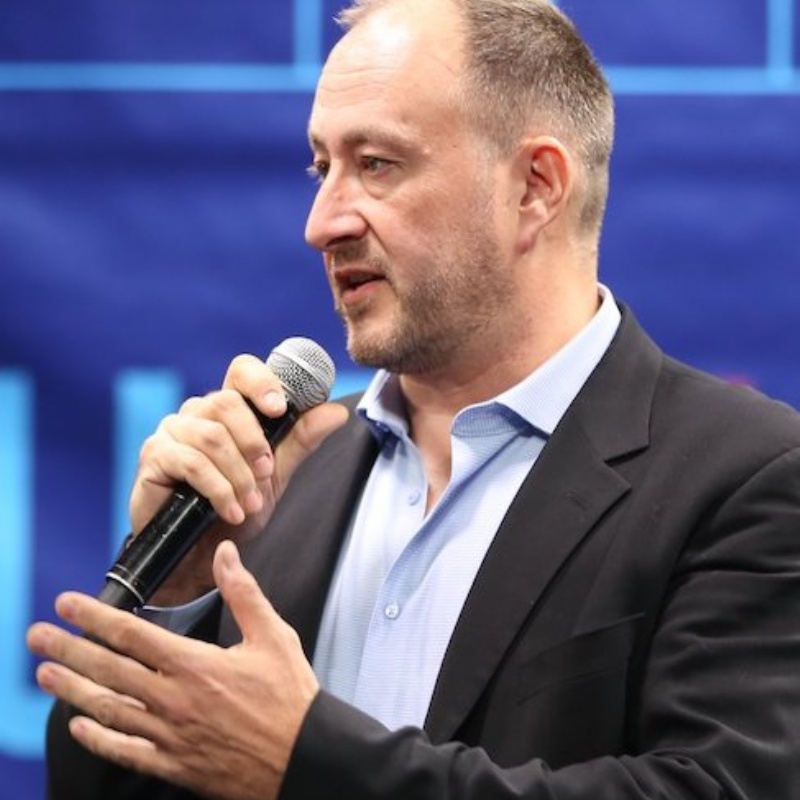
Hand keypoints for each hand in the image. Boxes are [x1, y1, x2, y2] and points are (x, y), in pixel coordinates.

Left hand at [28, 541, 316, 799]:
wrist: (303, 758)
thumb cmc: (290, 697)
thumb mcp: (274, 636)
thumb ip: (244, 592)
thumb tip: (227, 552)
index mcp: (195, 664)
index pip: (132, 634)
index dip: (94, 617)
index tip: (67, 604)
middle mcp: (173, 699)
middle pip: (108, 670)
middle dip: (68, 649)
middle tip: (35, 635)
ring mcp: (169, 735)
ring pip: (108, 709)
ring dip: (72, 690)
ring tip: (44, 674)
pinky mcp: (173, 764)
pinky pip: (125, 751)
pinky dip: (98, 738)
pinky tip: (78, 726)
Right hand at [130, 354, 347, 602]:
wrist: (204, 555)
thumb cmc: (237, 509)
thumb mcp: (277, 475)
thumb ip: (302, 440)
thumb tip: (337, 412)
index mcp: (228, 409)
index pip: (242, 371)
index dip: (261, 382)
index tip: (279, 408)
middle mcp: (197, 413)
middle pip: (225, 401)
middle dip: (254, 442)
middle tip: (266, 474)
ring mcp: (172, 432)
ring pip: (211, 436)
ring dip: (238, 474)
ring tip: (250, 503)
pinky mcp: (154, 456)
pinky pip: (190, 462)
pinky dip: (217, 489)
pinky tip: (230, 510)